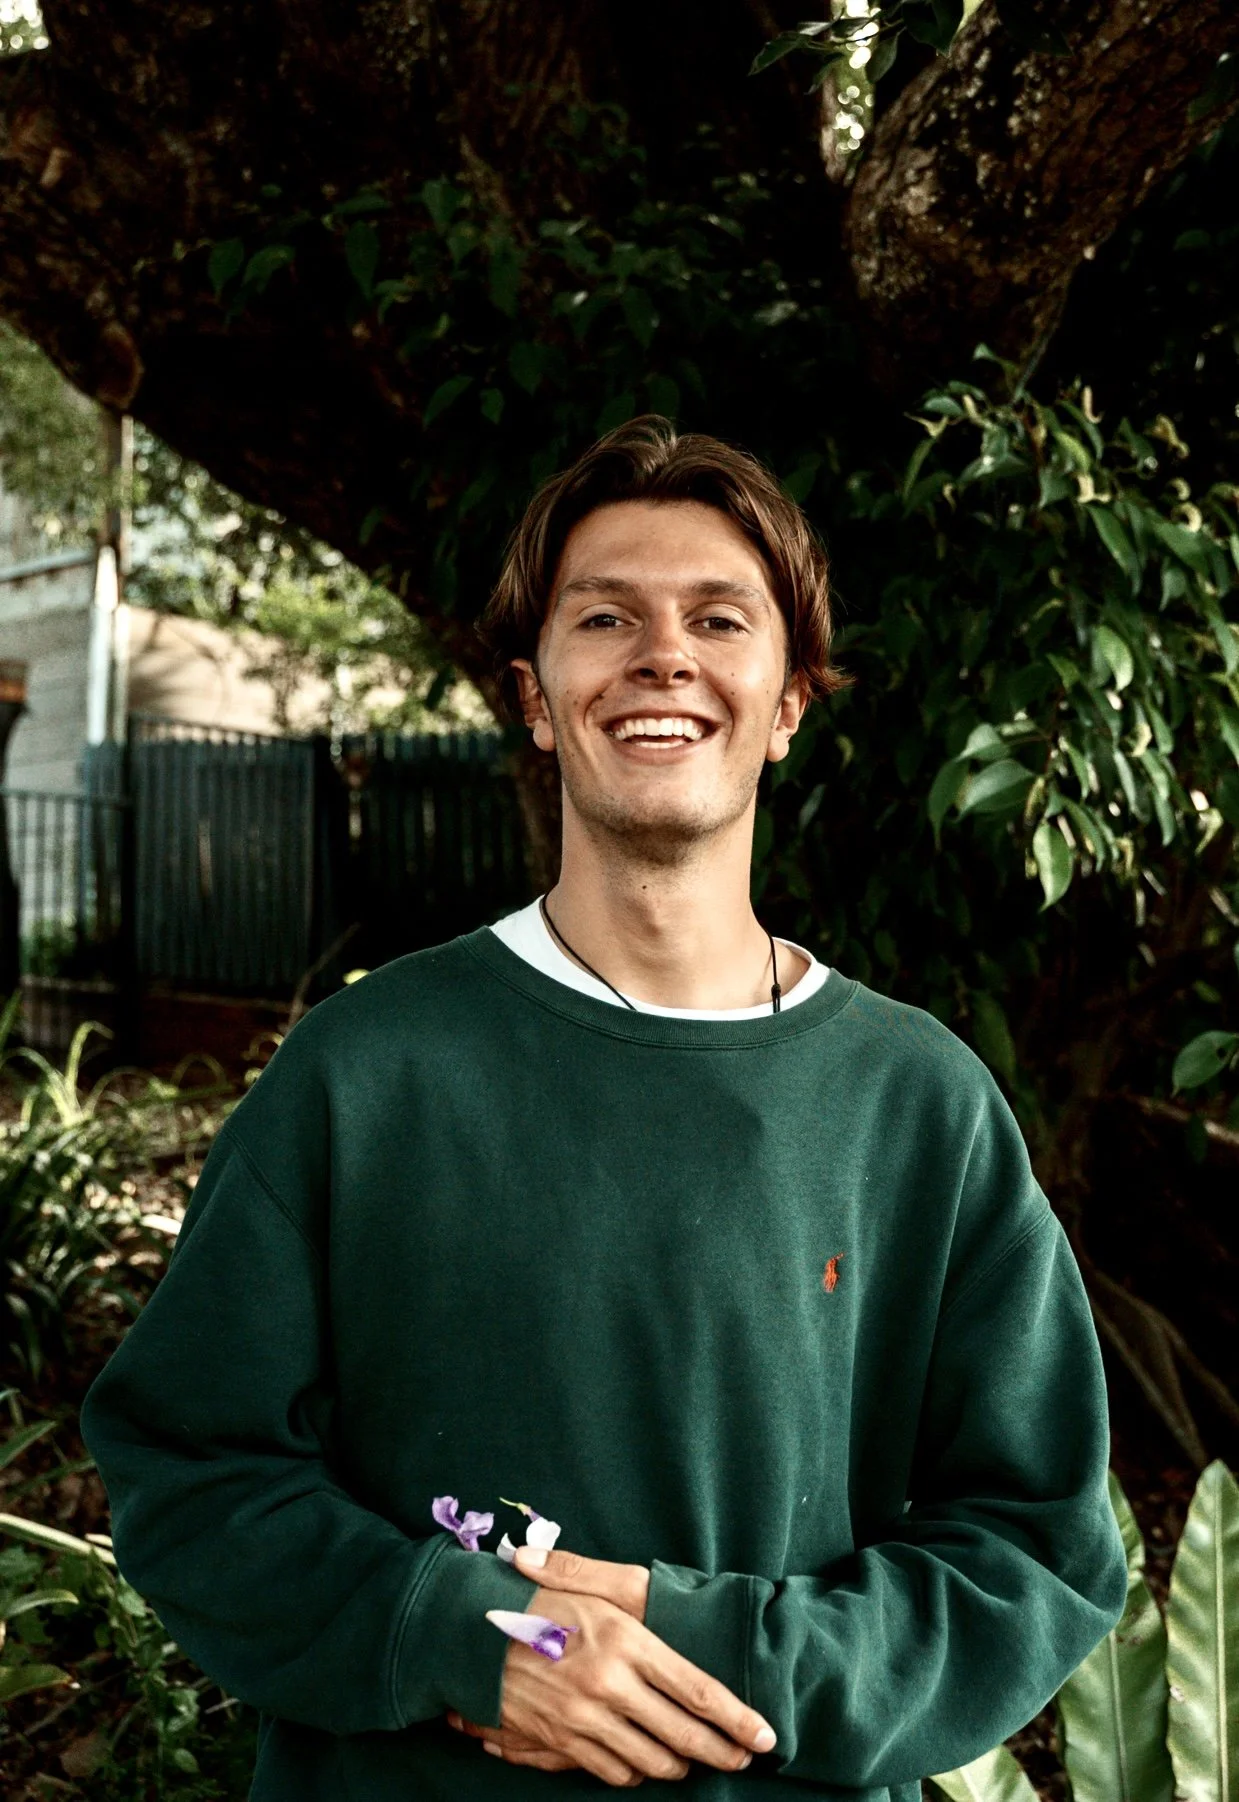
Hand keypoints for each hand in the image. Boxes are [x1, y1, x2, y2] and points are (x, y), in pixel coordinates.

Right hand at [447, 1552, 775, 1787]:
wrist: (471, 1629)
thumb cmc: (540, 1600)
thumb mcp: (591, 1587)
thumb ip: (633, 1602)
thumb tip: (669, 1624)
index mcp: (628, 1641)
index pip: (699, 1691)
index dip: (738, 1720)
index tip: (765, 1736)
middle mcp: (612, 1684)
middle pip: (684, 1735)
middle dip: (722, 1753)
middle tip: (742, 1758)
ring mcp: (586, 1718)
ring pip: (652, 1761)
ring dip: (680, 1766)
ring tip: (696, 1760)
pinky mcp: (563, 1741)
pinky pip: (613, 1771)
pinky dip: (636, 1772)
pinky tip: (645, 1762)